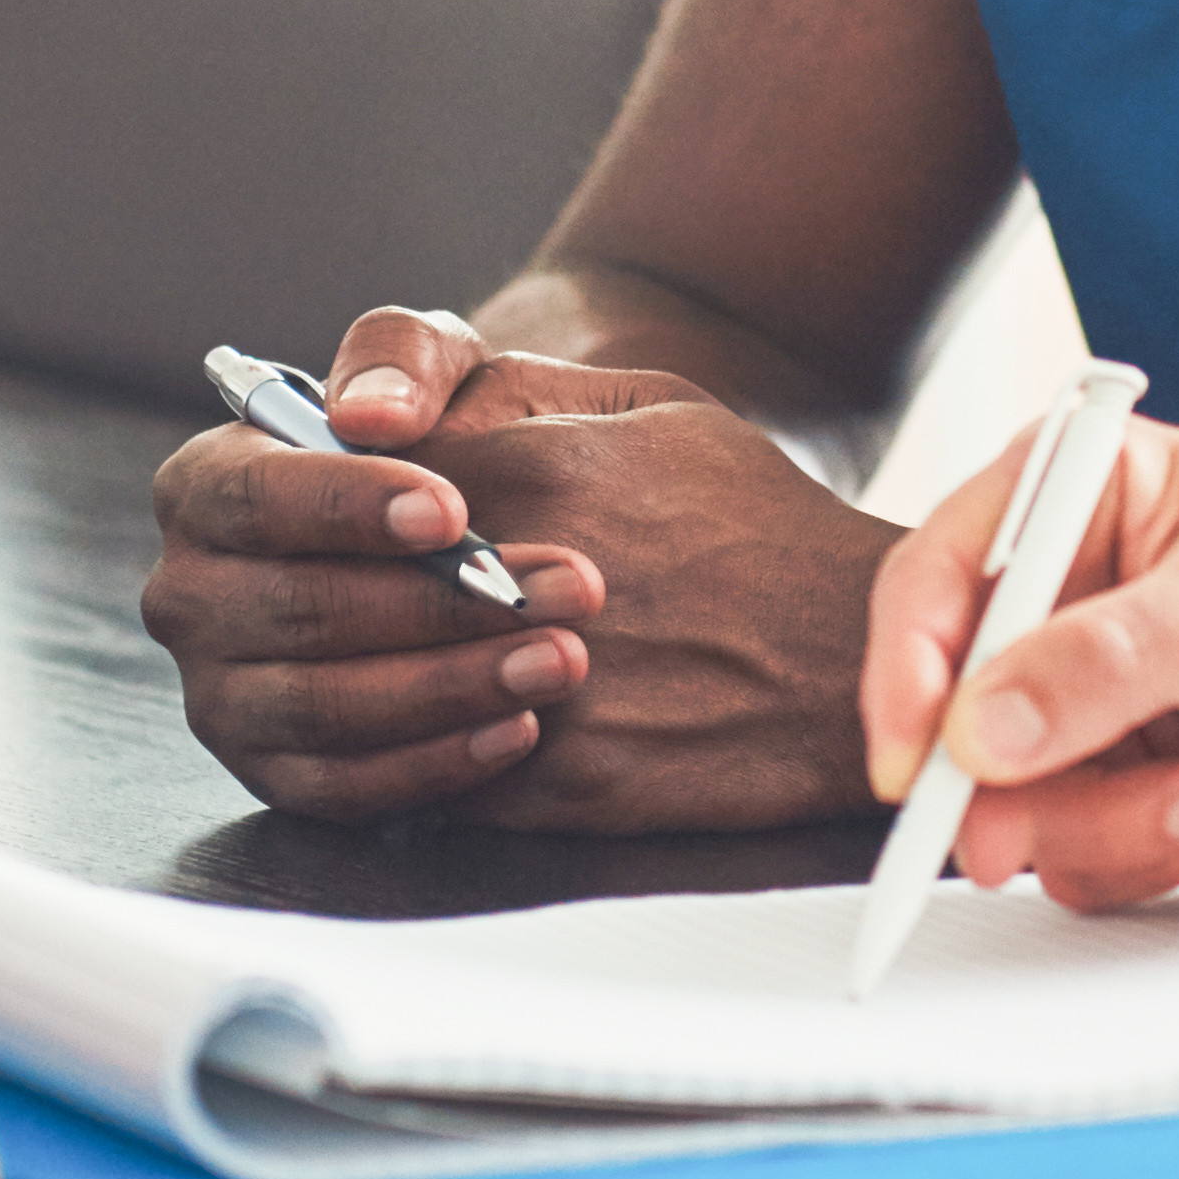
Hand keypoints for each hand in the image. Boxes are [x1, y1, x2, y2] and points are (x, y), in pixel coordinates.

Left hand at [144, 310, 898, 825]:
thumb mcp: (653, 406)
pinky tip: (437, 737)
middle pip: (340, 590)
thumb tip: (385, 414)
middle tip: (316, 602)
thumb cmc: (756, 525)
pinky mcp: (563, 784)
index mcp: (539, 466)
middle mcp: (524, 575)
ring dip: (359, 684)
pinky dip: (418, 764)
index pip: (351, 477)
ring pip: (369, 693)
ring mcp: (539, 687)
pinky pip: (432, 780)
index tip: (325, 519)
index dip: (323, 502)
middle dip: (320, 596)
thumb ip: (513, 394)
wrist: (863, 662)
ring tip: (375, 673)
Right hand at [861, 418, 1178, 907]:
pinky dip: (1140, 849)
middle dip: (994, 777)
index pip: (943, 577)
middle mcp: (1069, 605)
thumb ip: (1106, 659)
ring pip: (1004, 800)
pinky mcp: (1122, 797)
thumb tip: (979, 726)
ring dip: (1099, 818)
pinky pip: (1067, 856)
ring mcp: (1091, 710)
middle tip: (1013, 830)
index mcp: (1082, 499)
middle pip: (951, 706)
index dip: (911, 665)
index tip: (916, 751)